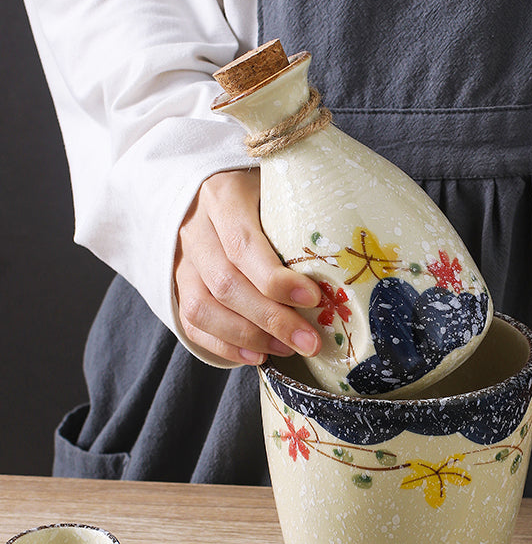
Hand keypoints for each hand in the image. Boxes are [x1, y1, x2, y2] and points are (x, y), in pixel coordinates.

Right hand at [173, 169, 321, 364]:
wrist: (216, 187)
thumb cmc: (264, 193)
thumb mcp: (281, 190)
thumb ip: (299, 220)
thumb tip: (342, 268)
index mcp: (223, 196)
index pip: (244, 246)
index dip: (277, 280)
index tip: (313, 299)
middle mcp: (195, 228)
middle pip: (226, 284)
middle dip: (272, 320)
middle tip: (309, 341)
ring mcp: (182, 259)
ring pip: (203, 308)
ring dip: (248, 337)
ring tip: (287, 349)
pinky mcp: (178, 283)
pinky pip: (192, 322)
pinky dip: (224, 346)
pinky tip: (257, 356)